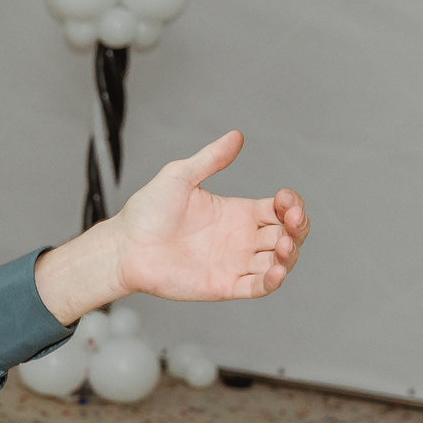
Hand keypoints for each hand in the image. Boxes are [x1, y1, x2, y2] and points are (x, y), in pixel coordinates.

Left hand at [34, 131, 309, 322]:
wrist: (124, 245)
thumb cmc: (147, 211)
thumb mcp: (180, 177)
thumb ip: (210, 159)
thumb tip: (236, 135)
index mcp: (237, 212)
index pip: (279, 210)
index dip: (291, 205)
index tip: (284, 198)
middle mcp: (240, 239)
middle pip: (287, 234)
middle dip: (298, 227)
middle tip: (292, 219)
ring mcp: (234, 263)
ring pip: (278, 262)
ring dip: (290, 254)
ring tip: (283, 245)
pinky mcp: (223, 285)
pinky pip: (257, 287)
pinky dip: (272, 281)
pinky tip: (276, 271)